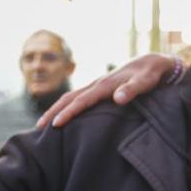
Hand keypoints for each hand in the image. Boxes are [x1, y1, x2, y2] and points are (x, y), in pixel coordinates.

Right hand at [37, 53, 178, 128]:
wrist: (152, 62)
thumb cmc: (150, 74)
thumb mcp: (146, 81)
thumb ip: (133, 89)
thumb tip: (118, 98)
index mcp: (105, 85)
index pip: (82, 100)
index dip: (68, 113)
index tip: (55, 125)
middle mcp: (97, 84)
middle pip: (70, 98)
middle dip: (53, 112)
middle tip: (38, 128)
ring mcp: (97, 85)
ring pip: (72, 97)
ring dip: (57, 109)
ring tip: (43, 125)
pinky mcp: (100, 89)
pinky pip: (79, 98)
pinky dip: (67, 107)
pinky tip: (63, 116)